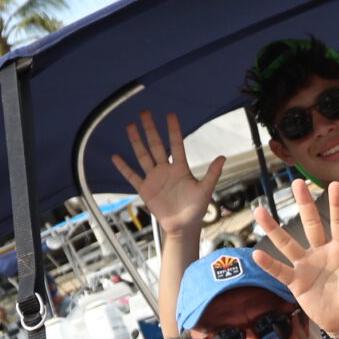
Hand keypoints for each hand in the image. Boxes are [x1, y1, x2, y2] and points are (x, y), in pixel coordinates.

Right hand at [109, 109, 224, 228]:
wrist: (183, 226)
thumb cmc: (196, 209)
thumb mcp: (205, 190)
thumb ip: (212, 174)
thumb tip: (223, 157)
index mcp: (181, 168)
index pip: (176, 144)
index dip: (173, 130)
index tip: (170, 114)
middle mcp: (166, 169)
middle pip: (156, 145)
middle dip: (150, 129)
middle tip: (144, 112)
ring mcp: (154, 178)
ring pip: (143, 155)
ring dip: (136, 141)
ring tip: (130, 126)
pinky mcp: (145, 189)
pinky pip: (132, 176)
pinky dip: (124, 167)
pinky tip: (115, 157)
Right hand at [254, 179, 338, 337]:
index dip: (338, 205)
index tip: (335, 184)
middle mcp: (322, 252)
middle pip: (311, 224)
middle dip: (304, 204)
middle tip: (296, 182)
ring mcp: (307, 266)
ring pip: (288, 244)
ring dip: (274, 229)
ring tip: (259, 211)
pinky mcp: (296, 282)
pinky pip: (281, 271)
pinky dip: (269, 264)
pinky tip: (257, 253)